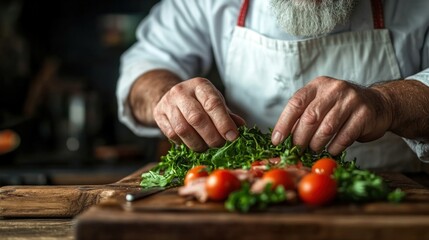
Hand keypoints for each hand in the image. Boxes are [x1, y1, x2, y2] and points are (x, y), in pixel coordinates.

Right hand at [154, 77, 244, 151]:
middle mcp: (182, 91)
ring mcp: (167, 103)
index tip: (233, 137)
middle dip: (211, 136)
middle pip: (196, 118)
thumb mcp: (214, 101)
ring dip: (198, 143)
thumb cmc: (198, 101)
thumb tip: (240, 127)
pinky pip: (172, 135)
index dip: (224, 122)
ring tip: (207, 147)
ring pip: (182, 129)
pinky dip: (185, 143)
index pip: (212, 104)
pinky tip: (193, 143)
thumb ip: (227, 114)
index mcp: (200, 85)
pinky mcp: (159, 115)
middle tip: (220, 145)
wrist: (171, 96)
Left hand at [271, 76, 392, 154]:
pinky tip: (332, 150)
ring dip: (316, 144)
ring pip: (326, 128)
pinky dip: (335, 147)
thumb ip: (303, 116)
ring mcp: (351, 100)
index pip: (296, 103)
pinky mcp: (364, 114)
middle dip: (300, 138)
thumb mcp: (321, 104)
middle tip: (297, 150)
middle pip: (310, 117)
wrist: (379, 105)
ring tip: (314, 150)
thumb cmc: (341, 108)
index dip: (284, 124)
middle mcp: (334, 89)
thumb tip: (282, 138)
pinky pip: (344, 136)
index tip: (277, 141)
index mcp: (318, 85)